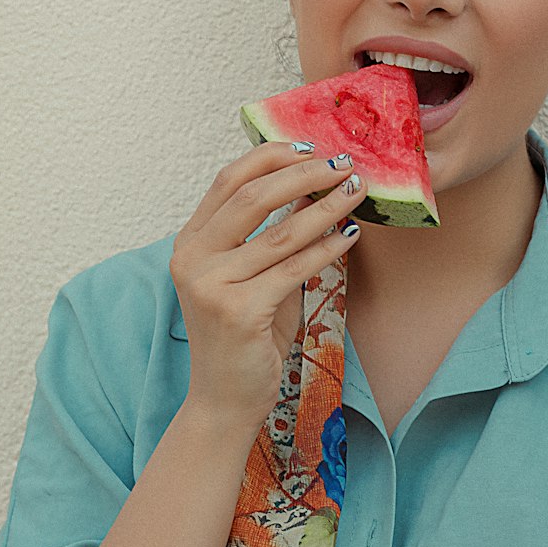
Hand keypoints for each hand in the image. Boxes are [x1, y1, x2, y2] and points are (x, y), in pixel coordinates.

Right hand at [169, 141, 366, 430]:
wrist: (225, 399)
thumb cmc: (246, 335)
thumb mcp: (253, 275)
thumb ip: (271, 233)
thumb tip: (314, 185)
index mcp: (190, 242)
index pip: (229, 180)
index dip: (271, 157)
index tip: (312, 147)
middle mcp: (192, 259)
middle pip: (252, 196)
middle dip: (304, 174)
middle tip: (344, 164)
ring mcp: (212, 285)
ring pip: (281, 232)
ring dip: (326, 206)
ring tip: (357, 191)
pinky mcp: (240, 311)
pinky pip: (295, 268)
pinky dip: (328, 247)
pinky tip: (351, 235)